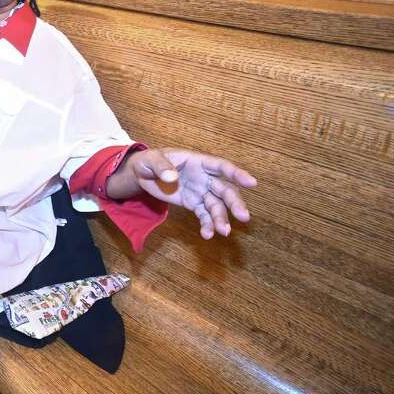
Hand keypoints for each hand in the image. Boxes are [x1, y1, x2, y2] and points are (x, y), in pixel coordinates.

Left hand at [117, 148, 256, 239]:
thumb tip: (172, 177)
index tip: (252, 183)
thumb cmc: (150, 161)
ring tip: (223, 232)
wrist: (142, 174)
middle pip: (224, 190)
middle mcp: (204, 177)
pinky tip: (207, 234)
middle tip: (244, 217)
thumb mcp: (151, 159)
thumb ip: (162, 167)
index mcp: (198, 162)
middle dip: (234, 203)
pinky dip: (207, 224)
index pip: (221, 166)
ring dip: (221, 218)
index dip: (236, 174)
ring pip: (216, 205)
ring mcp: (200, 191)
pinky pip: (203, 214)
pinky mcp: (193, 203)